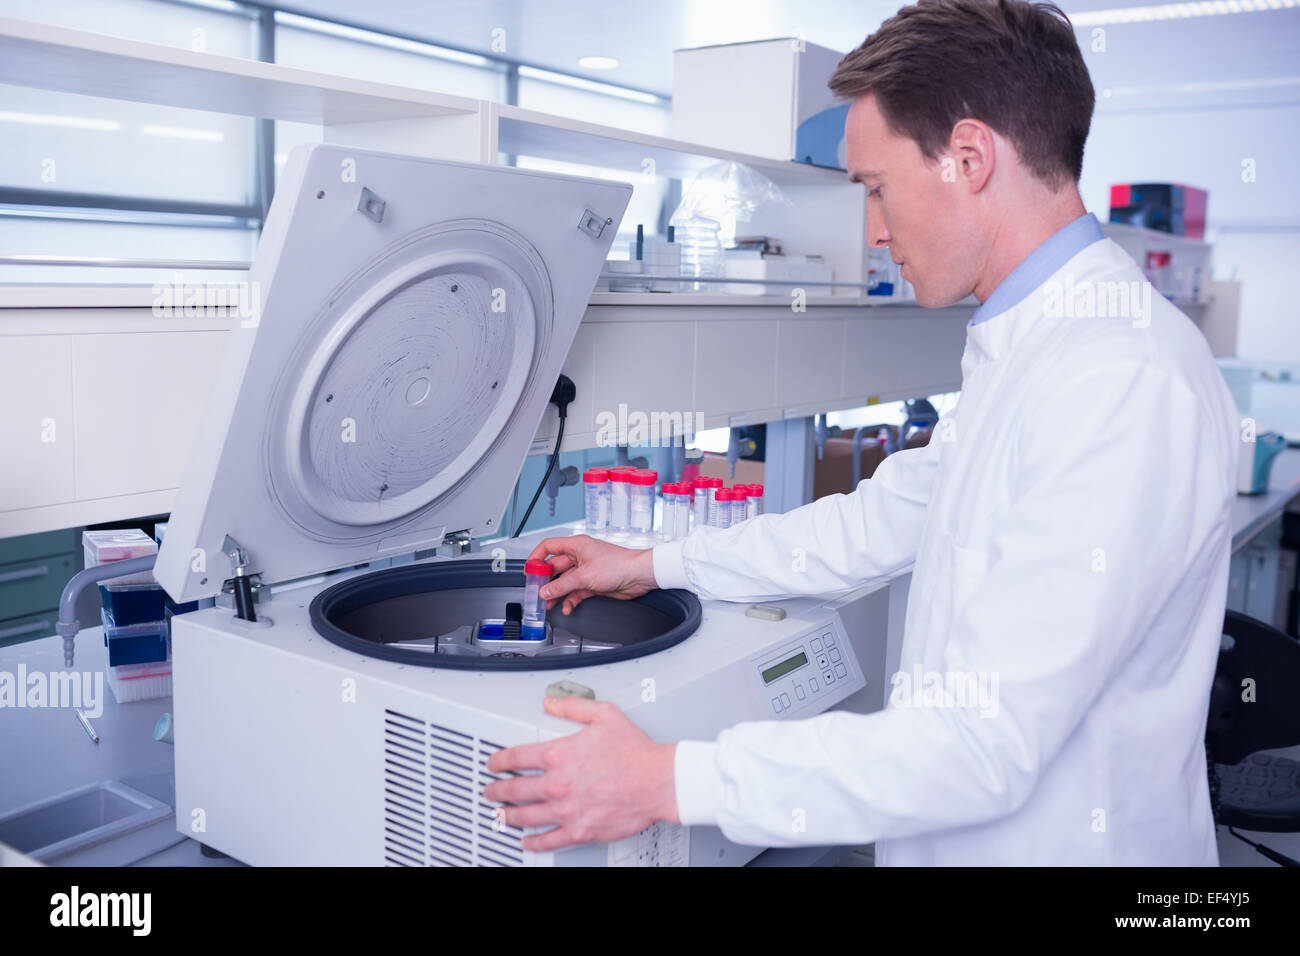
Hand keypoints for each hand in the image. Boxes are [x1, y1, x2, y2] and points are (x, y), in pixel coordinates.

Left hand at [484, 697, 678, 851]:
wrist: (658, 781)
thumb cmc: (636, 752)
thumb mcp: (604, 715)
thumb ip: (573, 707)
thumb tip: (552, 703)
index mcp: (560, 755)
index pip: (516, 758)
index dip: (498, 761)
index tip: (493, 764)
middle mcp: (558, 784)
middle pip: (515, 789)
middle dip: (497, 790)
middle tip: (491, 791)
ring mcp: (567, 810)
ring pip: (526, 816)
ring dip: (508, 816)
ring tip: (501, 815)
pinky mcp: (580, 830)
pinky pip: (549, 840)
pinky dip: (534, 842)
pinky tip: (527, 841)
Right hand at [525, 535, 657, 614]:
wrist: (639, 575)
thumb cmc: (619, 564)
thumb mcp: (584, 576)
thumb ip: (562, 585)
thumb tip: (546, 590)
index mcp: (576, 546)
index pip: (549, 547)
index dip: (536, 557)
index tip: (529, 570)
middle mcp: (580, 556)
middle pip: (555, 567)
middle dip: (546, 580)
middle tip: (537, 591)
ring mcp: (586, 570)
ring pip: (565, 582)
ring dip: (557, 593)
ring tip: (548, 603)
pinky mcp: (593, 583)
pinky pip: (576, 592)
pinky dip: (570, 600)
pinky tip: (567, 607)